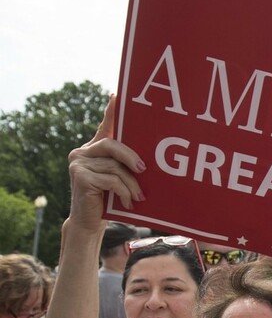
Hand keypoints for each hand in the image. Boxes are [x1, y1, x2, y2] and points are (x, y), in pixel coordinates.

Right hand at [66, 95, 145, 230]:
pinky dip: (124, 191)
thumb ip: (124, 164)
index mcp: (94, 149)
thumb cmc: (109, 199)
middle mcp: (82, 152)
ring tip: (138, 196)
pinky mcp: (79, 176)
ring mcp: (78, 163)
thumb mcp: (119, 178)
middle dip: (131, 157)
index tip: (117, 95)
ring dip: (131, 183)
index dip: (111, 111)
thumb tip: (147, 159)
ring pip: (114, 166)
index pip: (104, 127)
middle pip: (112, 144)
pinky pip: (111, 180)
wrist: (90, 222)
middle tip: (144, 169)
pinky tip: (128, 201)